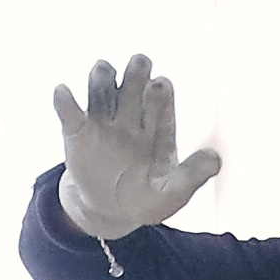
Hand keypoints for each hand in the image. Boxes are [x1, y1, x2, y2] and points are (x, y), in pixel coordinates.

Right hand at [52, 54, 220, 238]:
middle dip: (136, 71)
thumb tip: (216, 160)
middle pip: (134, 80)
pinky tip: (64, 93)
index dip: (160, 89)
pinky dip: (64, 100)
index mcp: (158, 121)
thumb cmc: (146, 199)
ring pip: (102, 82)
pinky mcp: (76, 131)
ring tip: (104, 75)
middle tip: (139, 68)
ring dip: (103, 74)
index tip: (159, 88)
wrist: (109, 212)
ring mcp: (103, 118)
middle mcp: (132, 112)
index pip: (161, 94)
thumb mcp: (171, 194)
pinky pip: (68, 110)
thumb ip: (191, 177)